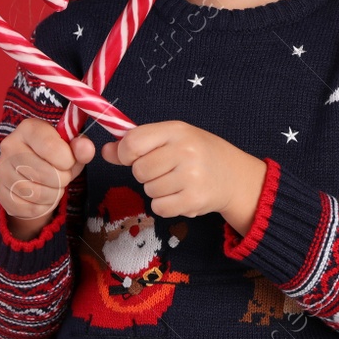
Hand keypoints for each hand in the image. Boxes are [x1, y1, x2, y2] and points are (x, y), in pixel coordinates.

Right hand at [0, 118, 95, 228]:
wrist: (34, 173)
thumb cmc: (55, 156)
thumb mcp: (71, 148)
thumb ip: (81, 147)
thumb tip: (85, 148)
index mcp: (28, 128)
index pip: (51, 146)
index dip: (67, 160)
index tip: (69, 161)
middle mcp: (10, 146)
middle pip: (44, 173)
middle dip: (62, 179)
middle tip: (62, 176)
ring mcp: (2, 170)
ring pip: (36, 193)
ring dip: (54, 195)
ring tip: (54, 187)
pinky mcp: (1, 192)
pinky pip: (28, 208)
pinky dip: (43, 207)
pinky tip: (43, 198)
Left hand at [101, 121, 266, 229]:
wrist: (233, 175)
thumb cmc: (197, 152)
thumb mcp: (170, 139)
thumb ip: (137, 144)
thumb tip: (105, 151)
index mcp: (177, 130)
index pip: (133, 142)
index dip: (126, 153)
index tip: (134, 157)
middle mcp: (185, 151)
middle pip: (139, 170)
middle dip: (145, 173)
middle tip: (165, 170)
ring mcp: (191, 176)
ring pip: (149, 190)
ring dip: (157, 189)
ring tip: (177, 181)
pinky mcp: (193, 200)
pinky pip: (159, 207)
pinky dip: (165, 204)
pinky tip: (181, 195)